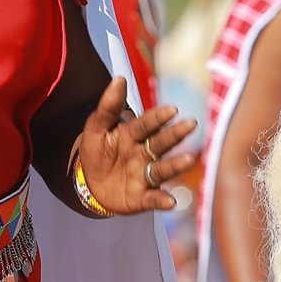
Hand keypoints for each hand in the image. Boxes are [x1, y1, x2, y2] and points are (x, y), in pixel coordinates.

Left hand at [71, 77, 195, 213]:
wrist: (89, 183)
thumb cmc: (97, 151)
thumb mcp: (96, 128)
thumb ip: (108, 107)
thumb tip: (119, 79)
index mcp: (133, 135)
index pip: (146, 125)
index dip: (157, 117)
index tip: (172, 109)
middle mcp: (144, 154)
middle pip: (160, 144)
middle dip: (175, 135)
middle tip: (191, 124)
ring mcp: (145, 176)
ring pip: (162, 169)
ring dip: (175, 165)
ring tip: (188, 160)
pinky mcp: (142, 197)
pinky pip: (153, 198)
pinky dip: (162, 200)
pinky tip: (172, 202)